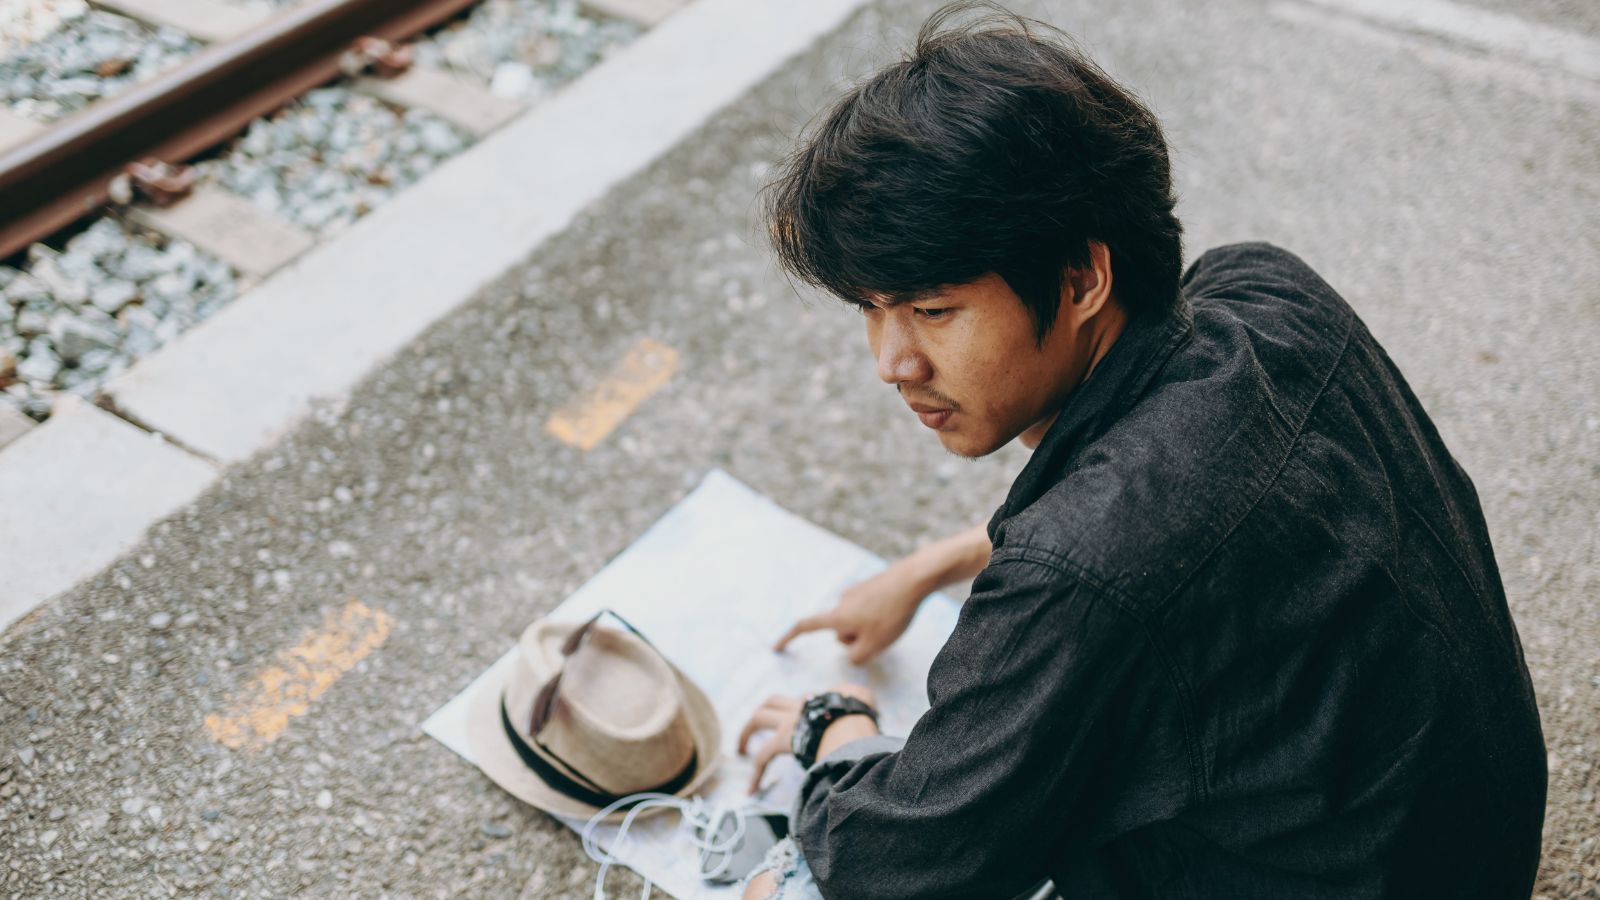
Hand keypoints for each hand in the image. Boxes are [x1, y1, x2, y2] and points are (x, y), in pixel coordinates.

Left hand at [737, 685, 878, 793]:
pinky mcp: (785, 739)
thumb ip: (860, 703)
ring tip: (740, 749)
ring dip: (745, 733)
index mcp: (817, 701)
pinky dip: (755, 774)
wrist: (853, 723)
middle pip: (771, 702)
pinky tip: (751, 790)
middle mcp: (799, 706)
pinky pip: (763, 757)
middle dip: (760, 713)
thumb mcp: (863, 700)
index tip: (796, 726)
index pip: (801, 701)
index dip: (795, 711)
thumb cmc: (862, 715)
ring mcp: (790, 720)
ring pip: (759, 719)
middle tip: (752, 729)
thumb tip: (866, 711)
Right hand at [774, 562, 928, 664]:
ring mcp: (855, 592)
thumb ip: (856, 657)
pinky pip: (867, 610)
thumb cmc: (892, 614)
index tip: (776, 648)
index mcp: (838, 616)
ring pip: (856, 621)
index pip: (806, 627)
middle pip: (840, 631)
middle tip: (880, 636)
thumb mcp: (874, 646)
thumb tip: (851, 653)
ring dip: (868, 628)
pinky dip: (877, 616)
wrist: (914, 579)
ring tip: (892, 622)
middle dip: (855, 639)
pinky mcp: (870, 587)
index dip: (789, 638)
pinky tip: (895, 611)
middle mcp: (841, 602)